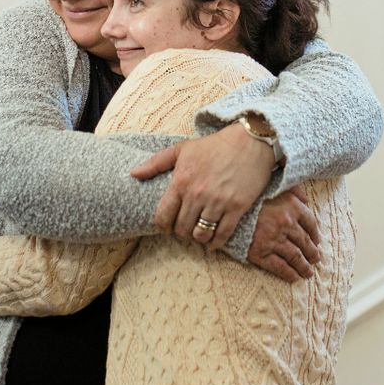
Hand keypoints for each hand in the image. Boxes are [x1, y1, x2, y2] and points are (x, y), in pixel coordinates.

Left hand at [131, 123, 274, 249]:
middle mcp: (197, 194)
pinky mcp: (236, 208)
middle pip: (182, 228)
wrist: (250, 141)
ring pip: (201, 234)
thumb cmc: (214, 145)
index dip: (163, 226)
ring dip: (198, 238)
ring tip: (198, 234)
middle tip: (184, 230)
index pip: (163, 216)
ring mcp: (217, 202)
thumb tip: (133, 174)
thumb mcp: (182, 148)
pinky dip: (216, 243)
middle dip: (181, 232)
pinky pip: (222, 234)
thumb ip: (156, 163)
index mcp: (181, 181)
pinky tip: (213, 242)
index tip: (167, 227)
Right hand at [248, 186, 321, 281]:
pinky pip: (279, 267)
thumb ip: (293, 190)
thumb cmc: (250, 194)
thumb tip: (306, 201)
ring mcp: (274, 239)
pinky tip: (294, 278)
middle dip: (312, 253)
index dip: (315, 234)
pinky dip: (289, 274)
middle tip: (315, 260)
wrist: (224, 205)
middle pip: (305, 242)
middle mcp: (286, 223)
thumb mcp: (274, 184)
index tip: (316, 241)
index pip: (310, 223)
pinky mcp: (260, 252)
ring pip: (295, 256)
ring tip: (308, 272)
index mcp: (291, 206)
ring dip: (304, 266)